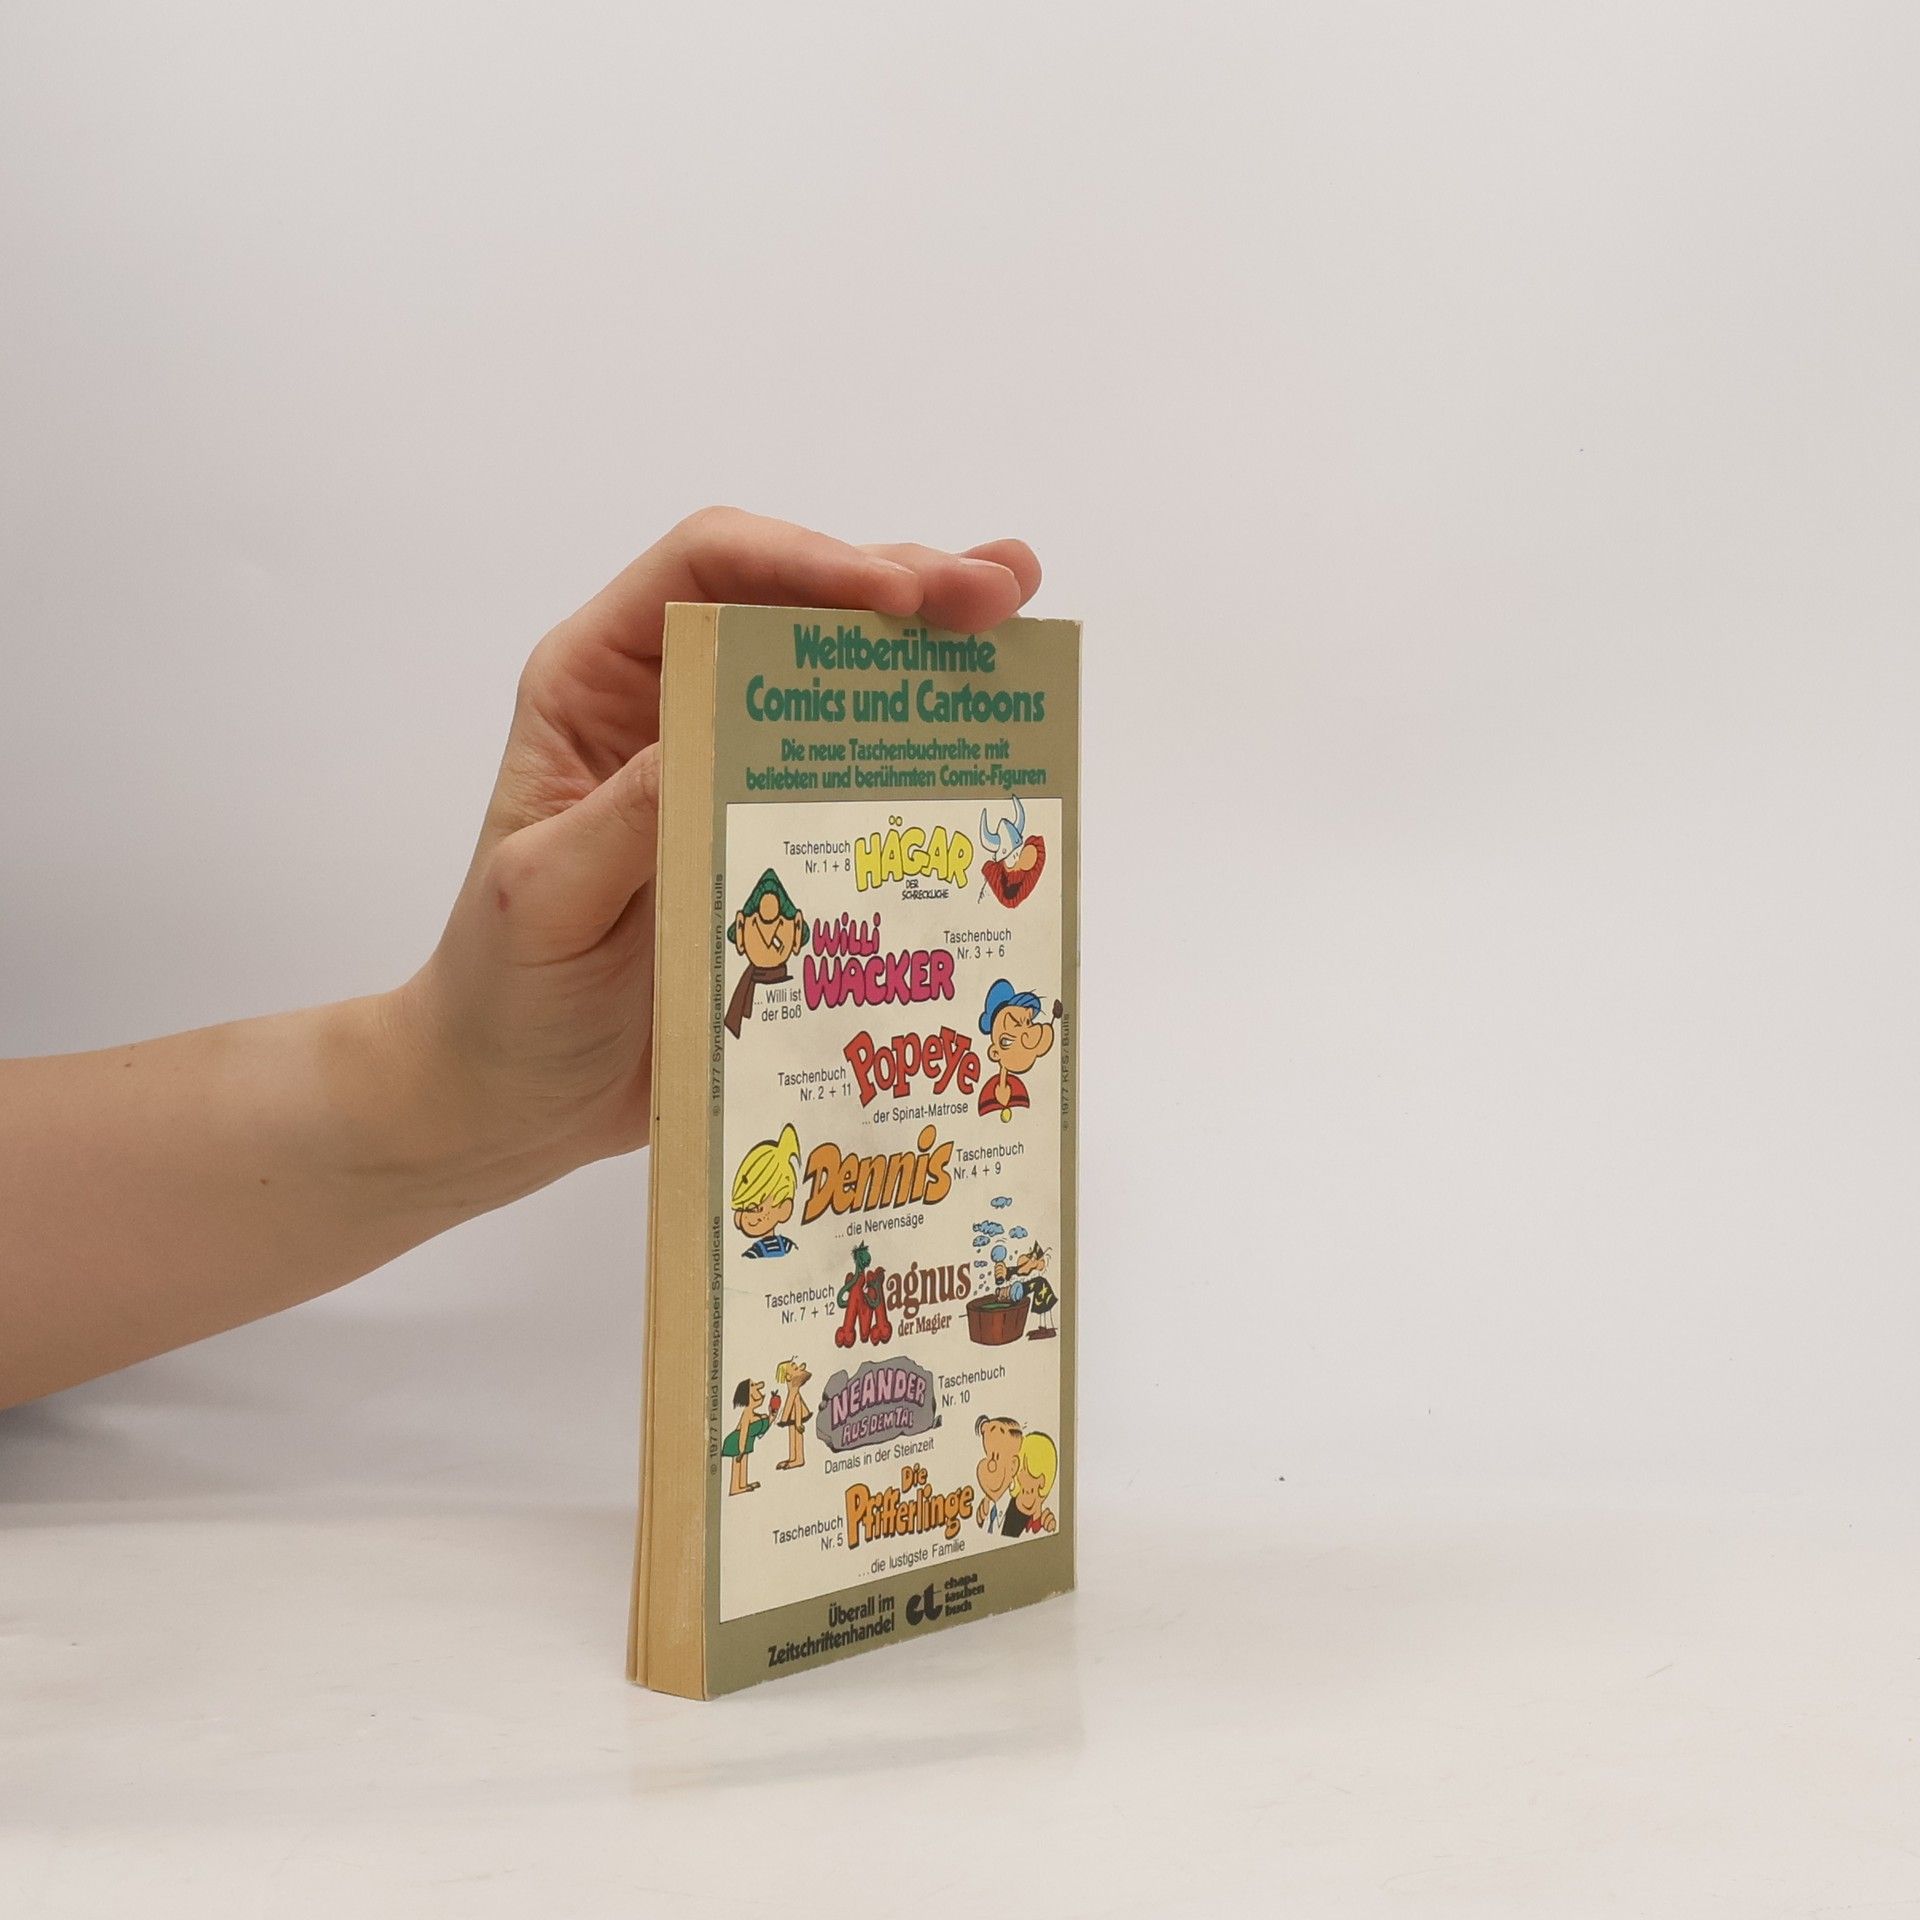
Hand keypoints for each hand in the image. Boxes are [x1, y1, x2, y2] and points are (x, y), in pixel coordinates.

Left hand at [393, 508, 1041, 1205]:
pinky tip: (1002, 742)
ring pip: (845, 683)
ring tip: (1026, 630)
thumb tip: (716, 742)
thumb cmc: (503, 991)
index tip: (896, 597)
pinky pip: (864, 783)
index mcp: (597, 684)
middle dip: (905, 588)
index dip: (805, 561)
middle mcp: (673, 706)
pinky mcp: (781, 843)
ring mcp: (735, 773)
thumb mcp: (544, 899)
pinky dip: (934, 756)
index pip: (707, 570)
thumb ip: (622, 821)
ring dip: (937, 651)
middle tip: (1003, 591)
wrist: (517, 1097)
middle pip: (797, 607)